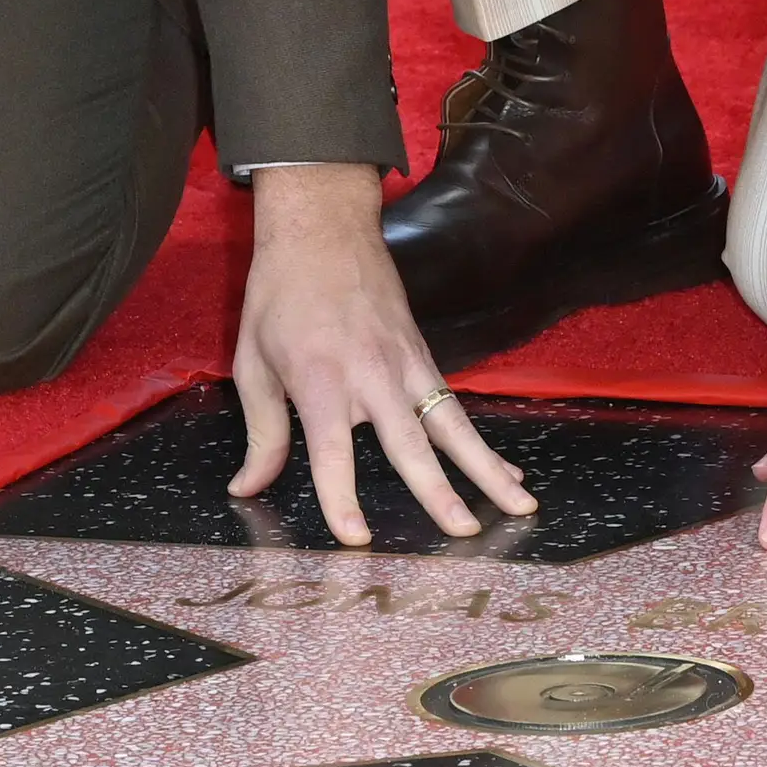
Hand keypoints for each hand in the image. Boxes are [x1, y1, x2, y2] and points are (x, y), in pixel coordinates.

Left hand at [229, 161, 538, 545]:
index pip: (333, 452)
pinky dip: (482, 441)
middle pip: (410, 443)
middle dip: (438, 491)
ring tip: (520, 506)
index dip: (342, 498)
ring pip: (451, 424)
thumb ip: (261, 432)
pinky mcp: (423, 355)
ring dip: (486, 467)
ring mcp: (405, 363)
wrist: (323, 228)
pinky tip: (508, 473)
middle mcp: (371, 375)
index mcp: (321, 380)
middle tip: (463, 532)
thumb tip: (247, 488)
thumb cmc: (280, 295)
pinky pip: (455, 405)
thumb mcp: (253, 361)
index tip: (356, 538)